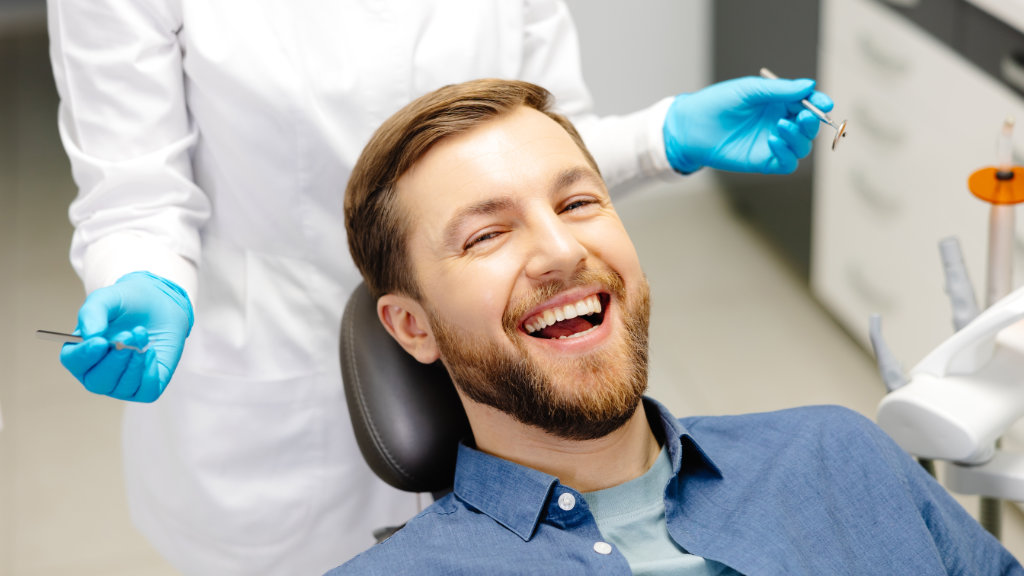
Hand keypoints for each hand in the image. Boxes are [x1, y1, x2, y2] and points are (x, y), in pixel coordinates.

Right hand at [60, 271, 193, 401]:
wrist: (159, 303)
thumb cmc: (127, 303)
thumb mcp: (107, 299)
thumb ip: (93, 312)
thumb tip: (90, 335)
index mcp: (81, 351)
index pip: (73, 362)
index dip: (84, 355)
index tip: (100, 342)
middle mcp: (98, 372)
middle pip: (97, 381)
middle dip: (115, 359)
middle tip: (129, 335)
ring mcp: (121, 383)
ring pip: (122, 387)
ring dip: (134, 362)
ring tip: (142, 334)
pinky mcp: (146, 386)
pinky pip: (147, 391)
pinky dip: (150, 372)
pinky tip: (151, 350)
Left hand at [663, 76, 833, 174]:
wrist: (692, 126)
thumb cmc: (717, 103)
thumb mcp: (749, 90)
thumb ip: (779, 90)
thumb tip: (809, 85)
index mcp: (779, 103)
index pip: (808, 104)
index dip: (819, 103)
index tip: (824, 103)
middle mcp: (779, 123)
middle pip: (809, 127)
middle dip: (811, 122)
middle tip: (802, 117)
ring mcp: (773, 143)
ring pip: (802, 146)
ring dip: (798, 138)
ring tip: (780, 127)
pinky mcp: (764, 161)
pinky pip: (787, 163)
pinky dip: (787, 154)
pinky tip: (773, 141)